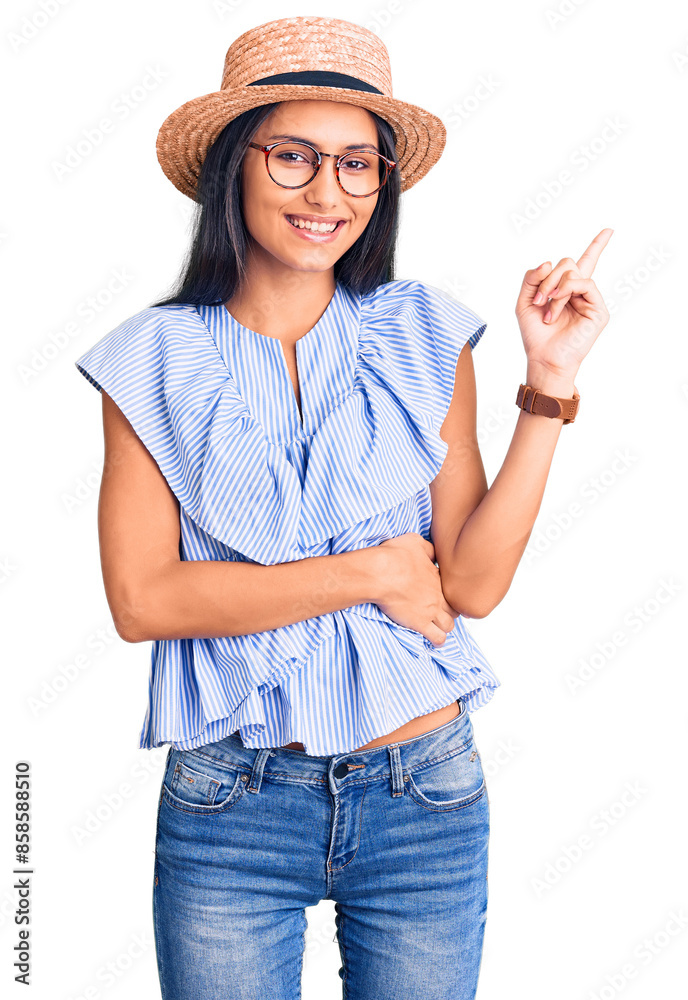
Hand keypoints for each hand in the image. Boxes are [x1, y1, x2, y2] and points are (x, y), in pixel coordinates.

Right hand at [374, 532, 458, 646]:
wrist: (380, 573)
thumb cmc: (393, 556)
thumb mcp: (414, 542)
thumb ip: (428, 548)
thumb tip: (433, 553)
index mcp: (437, 577)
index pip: (452, 589)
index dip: (449, 593)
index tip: (442, 595)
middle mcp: (438, 595)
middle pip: (455, 608)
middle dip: (451, 611)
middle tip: (442, 612)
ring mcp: (430, 611)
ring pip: (449, 625)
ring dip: (445, 626)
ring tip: (439, 627)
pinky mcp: (419, 623)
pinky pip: (437, 637)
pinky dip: (439, 641)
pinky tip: (435, 641)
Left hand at [515, 228, 612, 377]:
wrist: (543, 358)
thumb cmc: (535, 334)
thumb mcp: (524, 301)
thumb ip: (531, 278)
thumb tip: (548, 263)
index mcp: (565, 290)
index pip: (582, 263)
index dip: (597, 246)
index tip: (610, 230)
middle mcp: (580, 292)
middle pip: (567, 263)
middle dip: (547, 278)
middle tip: (539, 299)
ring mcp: (591, 299)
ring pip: (573, 271)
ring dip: (554, 288)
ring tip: (548, 309)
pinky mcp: (598, 309)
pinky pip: (585, 283)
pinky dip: (566, 290)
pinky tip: (556, 306)